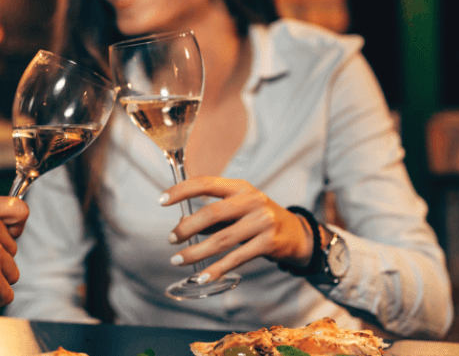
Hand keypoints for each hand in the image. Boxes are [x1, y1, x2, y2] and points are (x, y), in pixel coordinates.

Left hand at [160, 176, 313, 281]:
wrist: (297, 233)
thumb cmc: (259, 218)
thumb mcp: (239, 207)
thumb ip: (213, 214)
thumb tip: (180, 225)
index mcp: (240, 187)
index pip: (205, 183)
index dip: (181, 191)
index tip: (161, 201)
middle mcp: (252, 200)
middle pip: (212, 213)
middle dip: (187, 227)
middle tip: (171, 238)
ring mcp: (262, 221)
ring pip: (222, 239)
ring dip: (196, 251)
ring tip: (178, 259)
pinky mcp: (268, 243)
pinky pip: (236, 258)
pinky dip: (216, 269)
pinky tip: (202, 276)